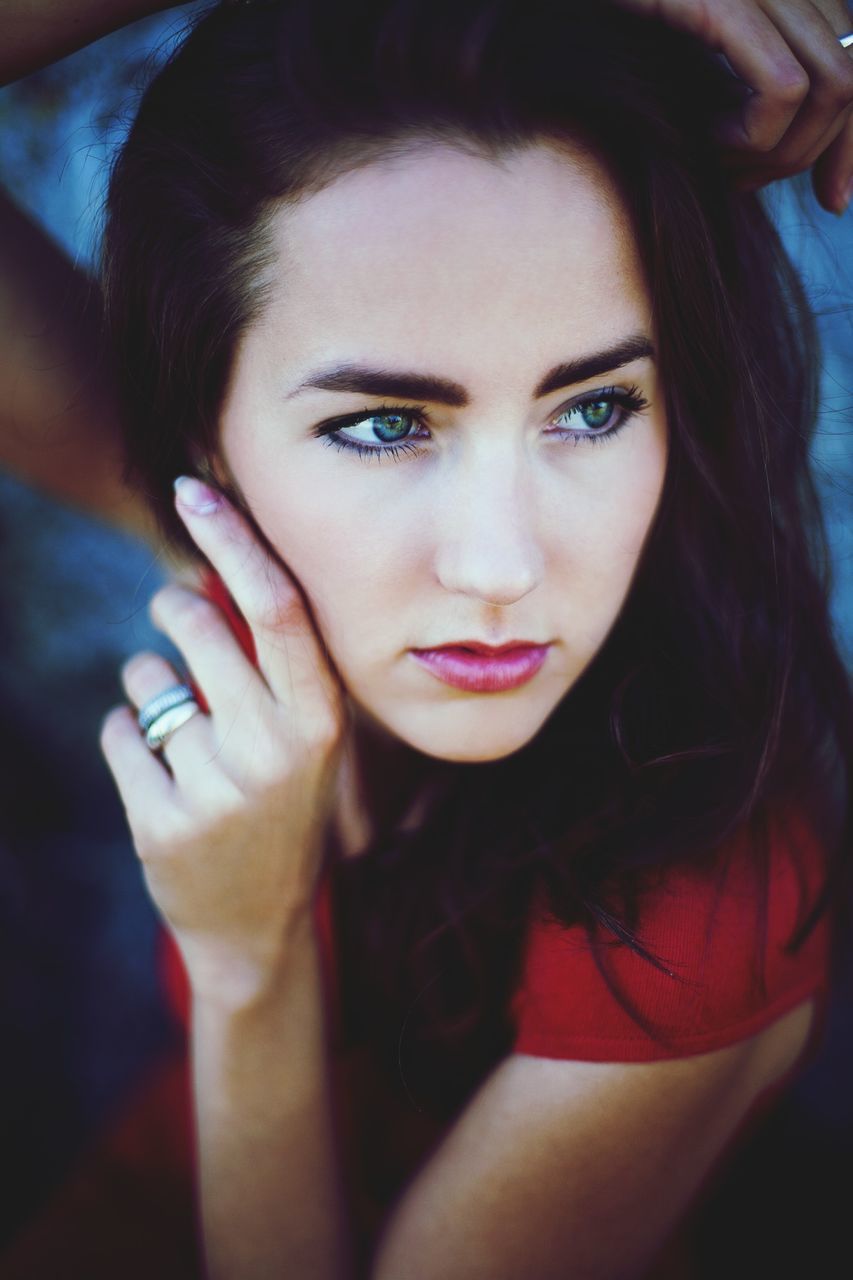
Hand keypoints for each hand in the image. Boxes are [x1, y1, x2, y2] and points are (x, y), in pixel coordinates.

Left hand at [100, 476, 347, 1003]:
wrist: (257, 923)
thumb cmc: (282, 806)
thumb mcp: (301, 738)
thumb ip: (269, 662)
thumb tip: (206, 567)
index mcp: (319, 721)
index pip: (278, 608)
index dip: (234, 540)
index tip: (193, 492)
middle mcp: (274, 750)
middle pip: (200, 626)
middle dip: (173, 603)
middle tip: (174, 608)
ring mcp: (216, 789)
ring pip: (147, 679)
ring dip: (150, 684)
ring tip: (180, 728)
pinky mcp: (160, 821)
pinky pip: (118, 732)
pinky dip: (129, 736)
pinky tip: (161, 774)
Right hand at [615, 0, 852, 213]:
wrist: (542, 7)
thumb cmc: (599, 38)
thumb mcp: (687, 73)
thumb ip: (744, 93)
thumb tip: (806, 163)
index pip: (852, 61)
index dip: (850, 141)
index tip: (834, 201)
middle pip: (852, 80)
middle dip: (822, 156)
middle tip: (746, 184)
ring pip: (833, 88)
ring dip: (778, 153)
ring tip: (719, 165)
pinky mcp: (723, 0)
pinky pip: (784, 91)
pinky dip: (752, 138)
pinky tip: (701, 142)